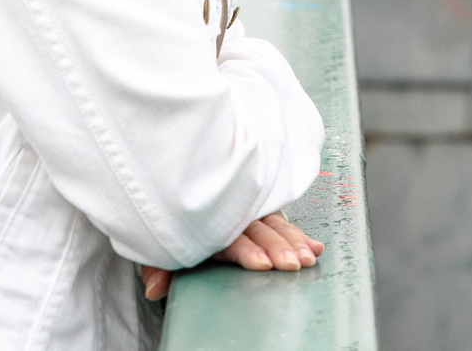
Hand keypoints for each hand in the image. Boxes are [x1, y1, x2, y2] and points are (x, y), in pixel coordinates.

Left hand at [140, 212, 323, 300]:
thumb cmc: (174, 220)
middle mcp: (234, 215)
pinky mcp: (263, 212)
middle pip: (259, 231)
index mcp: (210, 224)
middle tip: (292, 263)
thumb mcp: (159, 244)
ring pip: (276, 224)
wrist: (179, 181)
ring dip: (294, 241)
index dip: (247, 250)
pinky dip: (300, 235)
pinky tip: (316, 247)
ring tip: (309, 258)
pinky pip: (284, 222)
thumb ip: (159, 266)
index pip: (231, 238)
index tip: (262, 263)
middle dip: (277, 247)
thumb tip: (155, 289)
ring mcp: (251, 212)